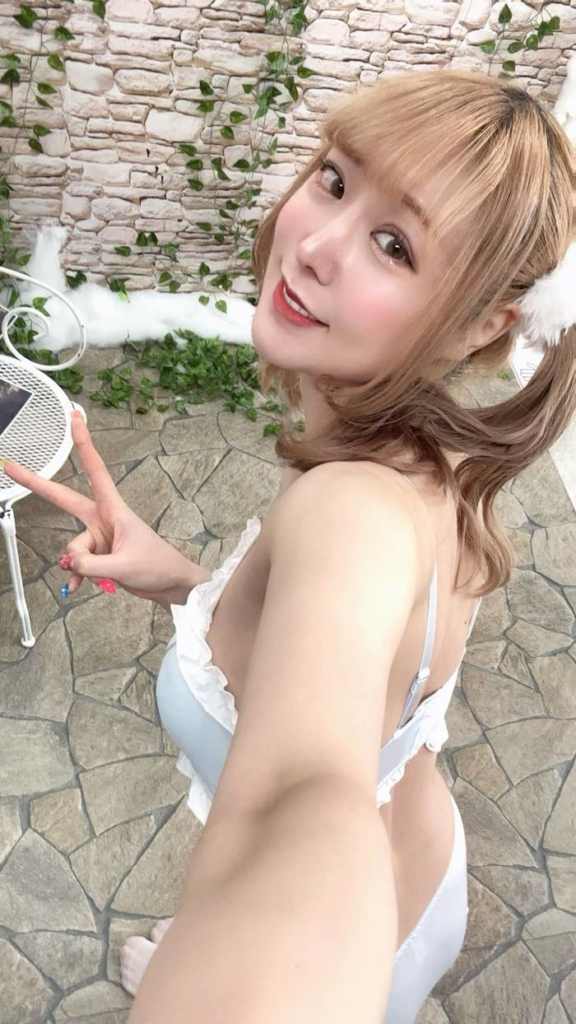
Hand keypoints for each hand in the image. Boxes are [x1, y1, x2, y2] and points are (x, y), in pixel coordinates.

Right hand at [1, 411, 204, 603]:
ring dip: (80, 563)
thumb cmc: (157, 565)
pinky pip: (78, 563)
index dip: (84, 445)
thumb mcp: (123, 565)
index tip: (74, 419)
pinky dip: (77, 575)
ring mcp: (99, 537)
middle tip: (12, 467)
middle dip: (39, 485)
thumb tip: (69, 560)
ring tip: (101, 574)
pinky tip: (77, 586)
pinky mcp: (99, 555)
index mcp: (114, 510)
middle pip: (65, 500)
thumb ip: (92, 563)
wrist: (171, 584)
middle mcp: (103, 519)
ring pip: (73, 547)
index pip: (96, 471)